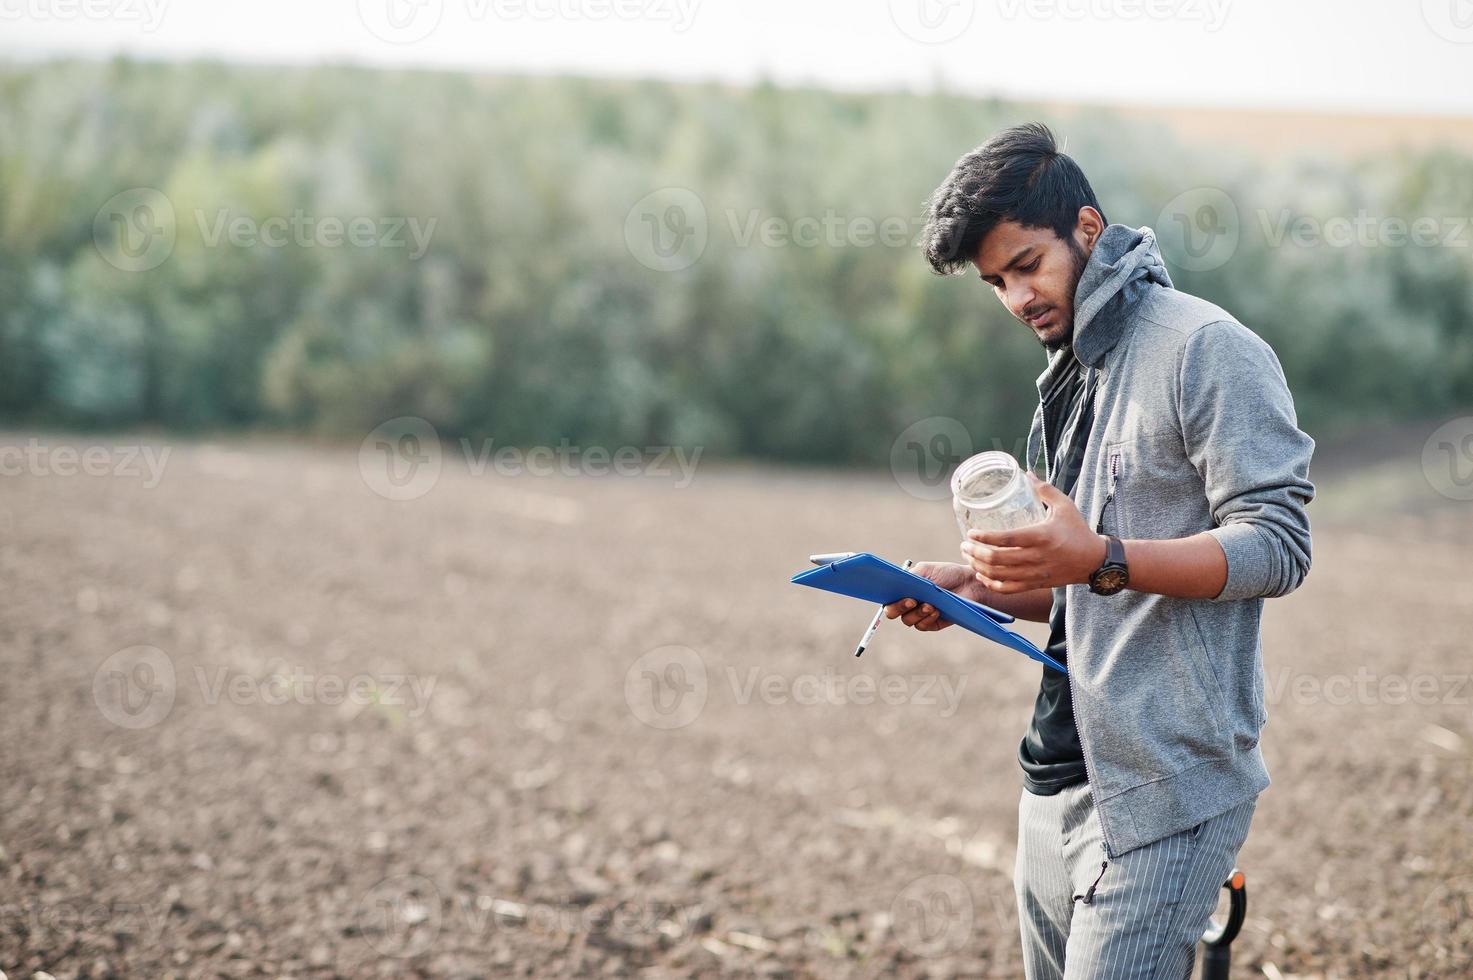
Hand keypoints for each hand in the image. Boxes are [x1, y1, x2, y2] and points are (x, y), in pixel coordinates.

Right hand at [882, 561, 987, 631]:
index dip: (885, 597)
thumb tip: (898, 583)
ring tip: (929, 605)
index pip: (887, 597)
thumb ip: (910, 576)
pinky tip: (936, 611)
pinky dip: (927, 619)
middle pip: (892, 612)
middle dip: (898, 607)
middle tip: (911, 601)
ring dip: (916, 613)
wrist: (969, 583)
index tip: (892, 593)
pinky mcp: (932, 623)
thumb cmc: (947, 574)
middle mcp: (909, 603)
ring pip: (907, 620)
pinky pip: (922, 626)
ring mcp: (920, 614)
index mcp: (904, 589)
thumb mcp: (926, 570)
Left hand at [960, 472, 1107, 593]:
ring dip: (979, 567)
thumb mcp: (1065, 505)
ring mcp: (1036, 573)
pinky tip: (982, 575)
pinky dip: (992, 583)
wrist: (1095, 560)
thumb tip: (1027, 473)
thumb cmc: (1078, 530)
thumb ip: (1045, 489)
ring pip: (999, 575)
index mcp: (1041, 536)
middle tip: (964, 545)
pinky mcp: (1037, 584)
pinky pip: (1009, 589)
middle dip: (975, 552)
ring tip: (969, 557)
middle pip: (997, 560)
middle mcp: (1037, 557)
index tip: (971, 533)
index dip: (985, 538)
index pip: (1006, 539)